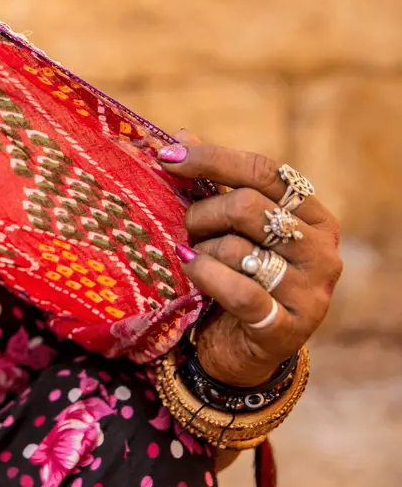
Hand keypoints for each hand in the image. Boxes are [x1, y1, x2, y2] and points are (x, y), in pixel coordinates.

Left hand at [158, 130, 342, 386]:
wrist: (240, 351)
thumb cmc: (234, 277)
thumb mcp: (226, 229)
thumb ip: (211, 185)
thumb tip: (181, 135)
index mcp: (311, 215)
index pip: (264, 171)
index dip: (212, 159)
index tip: (165, 157)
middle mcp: (321, 249)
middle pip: (249, 207)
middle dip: (202, 215)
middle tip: (184, 229)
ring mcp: (311, 290)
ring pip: (239, 249)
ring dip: (201, 251)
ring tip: (193, 259)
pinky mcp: (288, 327)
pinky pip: (239, 291)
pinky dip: (205, 275)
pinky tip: (188, 268)